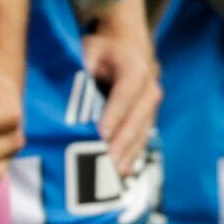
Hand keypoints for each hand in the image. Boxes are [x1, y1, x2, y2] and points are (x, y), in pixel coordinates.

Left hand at [84, 5, 160, 180]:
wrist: (129, 48)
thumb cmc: (103, 49)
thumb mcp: (90, 48)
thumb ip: (82, 64)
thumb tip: (71, 87)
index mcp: (134, 69)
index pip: (125, 94)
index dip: (114, 114)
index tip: (101, 133)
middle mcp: (149, 90)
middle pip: (137, 119)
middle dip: (121, 142)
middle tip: (106, 161)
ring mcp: (151, 108)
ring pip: (141, 134)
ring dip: (127, 155)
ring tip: (112, 174)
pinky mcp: (148, 121)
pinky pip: (141, 141)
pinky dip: (130, 157)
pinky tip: (118, 175)